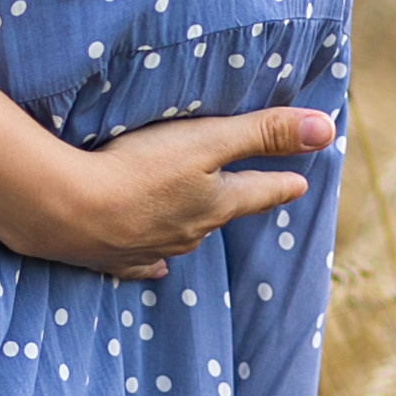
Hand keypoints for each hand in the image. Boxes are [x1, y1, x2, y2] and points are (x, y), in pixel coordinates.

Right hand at [0, 105, 337, 279]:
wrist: (67, 209)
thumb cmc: (139, 167)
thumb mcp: (208, 140)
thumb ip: (263, 132)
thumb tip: (328, 130)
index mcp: (215, 203)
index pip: (259, 191)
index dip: (281, 182)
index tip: (300, 183)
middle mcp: (189, 232)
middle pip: (220, 216)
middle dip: (234, 203)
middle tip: (247, 194)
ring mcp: (149, 249)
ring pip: (183, 238)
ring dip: (193, 226)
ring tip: (198, 217)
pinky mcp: (111, 256)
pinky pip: (141, 263)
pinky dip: (152, 261)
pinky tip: (157, 265)